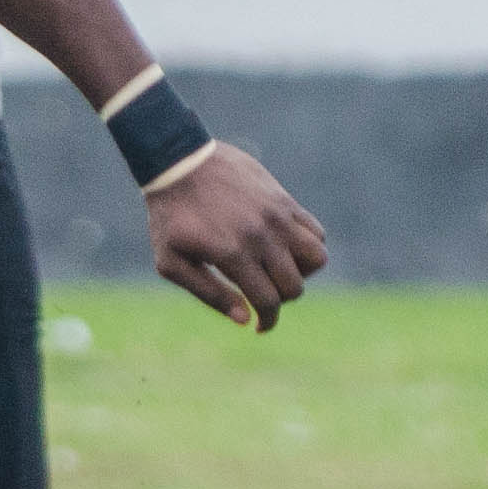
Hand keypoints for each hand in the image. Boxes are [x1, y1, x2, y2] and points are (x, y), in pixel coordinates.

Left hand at [146, 142, 325, 332]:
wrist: (179, 162)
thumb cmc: (169, 217)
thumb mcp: (171, 262)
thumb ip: (209, 293)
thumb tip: (245, 319)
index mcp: (233, 254)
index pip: (268, 300)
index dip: (268, 320)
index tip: (261, 326)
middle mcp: (261, 235)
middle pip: (294, 285)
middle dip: (280, 300)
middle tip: (260, 293)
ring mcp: (277, 216)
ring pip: (317, 257)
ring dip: (302, 273)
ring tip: (278, 269)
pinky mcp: (283, 200)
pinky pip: (316, 230)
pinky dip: (308, 246)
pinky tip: (284, 247)